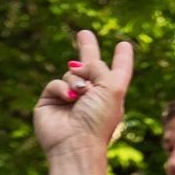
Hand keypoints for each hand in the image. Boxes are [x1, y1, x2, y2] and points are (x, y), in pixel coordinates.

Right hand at [33, 31, 132, 157]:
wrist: (75, 142)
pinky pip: (55, 82)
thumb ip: (101, 68)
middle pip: (89, 65)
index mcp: (112, 92)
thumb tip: (79, 65)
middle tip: (83, 32)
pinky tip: (68, 99)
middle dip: (87, 48)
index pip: (118, 69)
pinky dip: (62, 88)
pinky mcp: (50, 101)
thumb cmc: (99, 118)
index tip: (123, 45)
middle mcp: (92, 93)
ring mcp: (70, 96)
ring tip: (81, 96)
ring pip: (72, 72)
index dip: (122, 57)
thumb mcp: (112, 89)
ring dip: (77, 80)